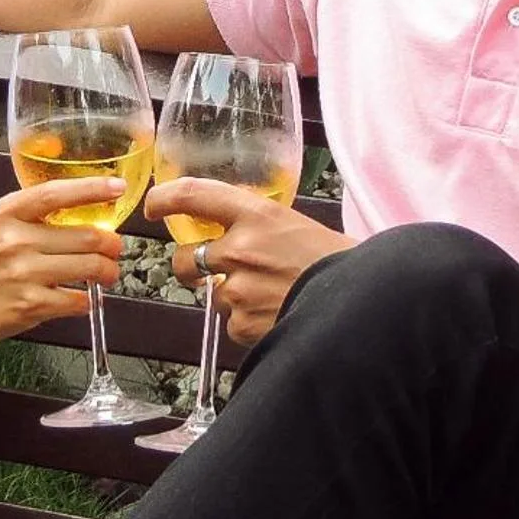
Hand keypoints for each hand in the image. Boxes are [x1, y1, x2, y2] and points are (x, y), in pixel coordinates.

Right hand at [0, 178, 125, 353]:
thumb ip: (26, 220)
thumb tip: (73, 220)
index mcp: (5, 214)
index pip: (58, 193)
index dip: (94, 189)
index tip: (117, 188)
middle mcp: (16, 240)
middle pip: (87, 235)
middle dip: (112, 244)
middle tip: (114, 248)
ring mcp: (24, 275)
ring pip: (90, 268)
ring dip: (107, 272)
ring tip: (107, 274)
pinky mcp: (29, 308)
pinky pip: (76, 301)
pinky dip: (86, 301)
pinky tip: (80, 299)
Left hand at [145, 178, 350, 345]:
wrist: (363, 303)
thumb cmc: (335, 261)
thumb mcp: (294, 226)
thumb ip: (259, 227)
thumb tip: (234, 232)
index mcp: (257, 214)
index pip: (194, 194)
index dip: (166, 198)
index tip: (154, 204)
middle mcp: (240, 249)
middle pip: (186, 257)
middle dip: (192, 266)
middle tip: (211, 270)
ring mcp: (238, 289)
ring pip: (215, 295)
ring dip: (233, 297)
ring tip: (272, 295)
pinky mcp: (242, 324)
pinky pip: (232, 324)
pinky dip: (248, 323)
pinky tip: (277, 315)